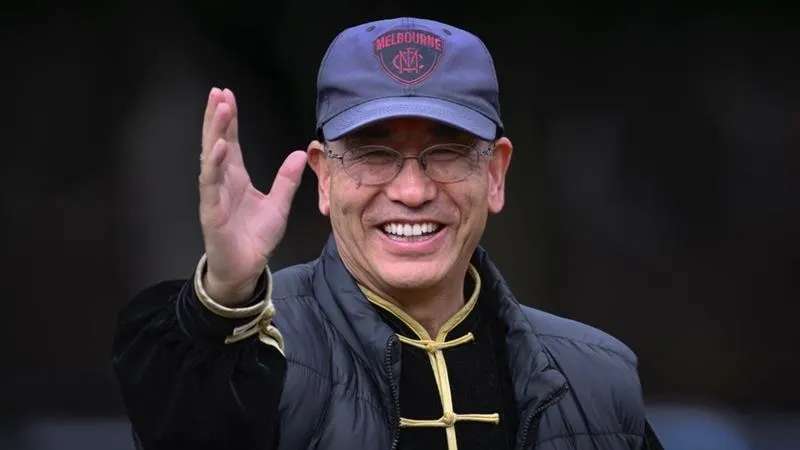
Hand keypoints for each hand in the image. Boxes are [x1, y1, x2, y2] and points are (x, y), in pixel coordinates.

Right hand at [198, 87, 306, 305]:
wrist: (245, 269)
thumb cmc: (256, 238)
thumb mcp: (279, 205)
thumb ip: (288, 179)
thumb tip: (301, 153)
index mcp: (236, 178)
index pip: (230, 142)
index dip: (229, 120)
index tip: (228, 95)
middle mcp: (222, 181)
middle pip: (217, 142)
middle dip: (216, 117)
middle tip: (217, 92)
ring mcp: (214, 194)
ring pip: (211, 157)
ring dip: (214, 132)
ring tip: (219, 109)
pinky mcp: (211, 211)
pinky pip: (210, 184)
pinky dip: (214, 164)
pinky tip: (218, 147)